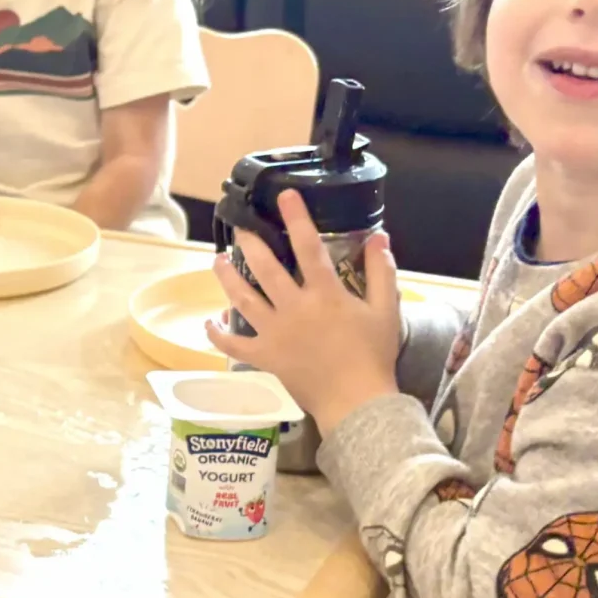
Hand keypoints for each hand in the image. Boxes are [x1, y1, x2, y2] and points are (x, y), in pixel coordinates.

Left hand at [203, 190, 402, 431]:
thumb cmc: (374, 355)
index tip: (285, 196)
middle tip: (239, 228)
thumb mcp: (386, 310)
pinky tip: (210, 322)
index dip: (296, 218)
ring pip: (242, 300)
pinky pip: (235, 345)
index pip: (308, 246)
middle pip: (265, 268)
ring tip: (216, 261)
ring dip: (226, 279)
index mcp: (325, 294)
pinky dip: (219, 334)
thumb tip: (379, 237)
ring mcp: (276, 333)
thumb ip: (382, 272)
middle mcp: (294, 308)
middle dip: (249, 244)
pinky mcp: (265, 357)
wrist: (357, 401)